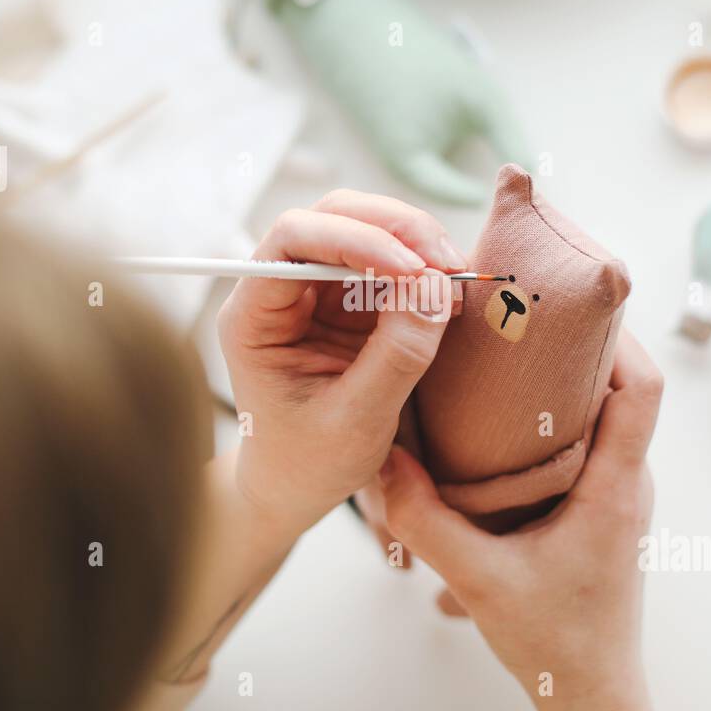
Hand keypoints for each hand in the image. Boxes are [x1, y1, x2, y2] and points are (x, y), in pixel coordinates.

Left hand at [217, 190, 464, 547]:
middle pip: (333, 218)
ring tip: (457, 277)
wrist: (296, 491)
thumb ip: (396, 355)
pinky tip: (450, 291)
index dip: (354, 240)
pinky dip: (423, 269)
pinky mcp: (348, 305)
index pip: (293, 239)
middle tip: (447, 261)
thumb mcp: (356, 420)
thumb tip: (436, 288)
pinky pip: (388, 265)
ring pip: (366, 230)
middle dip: (395, 229)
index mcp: (253, 316)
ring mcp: (316, 293)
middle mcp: (279, 291)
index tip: (411, 268)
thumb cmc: (307, 464)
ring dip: (416, 244)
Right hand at [378, 330, 662, 710]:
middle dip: (581, 341)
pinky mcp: (602, 505)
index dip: (618, 337)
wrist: (589, 691)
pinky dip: (555, 413)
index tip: (572, 303)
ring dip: (567, 377)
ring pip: (608, 411)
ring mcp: (619, 493)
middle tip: (525, 313)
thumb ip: (425, 522)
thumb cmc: (553, 643)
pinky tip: (505, 417)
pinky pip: (591, 438)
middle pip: (625, 386)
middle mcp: (627, 482)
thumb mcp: (477, 580)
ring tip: (510, 353)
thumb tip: (381, 463)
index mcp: (613, 490)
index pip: (644, 390)